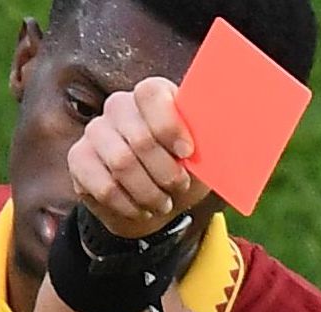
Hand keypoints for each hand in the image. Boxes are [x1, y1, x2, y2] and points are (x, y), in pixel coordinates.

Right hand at [68, 77, 211, 239]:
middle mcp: (120, 107)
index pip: (151, 94)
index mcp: (153, 95)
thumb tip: (241, 127)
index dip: (169, 124)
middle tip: (178, 188)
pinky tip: (140, 209)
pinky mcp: (78, 158)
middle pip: (139, 137)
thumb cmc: (184, 172)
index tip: (188, 152)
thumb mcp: (208, 157)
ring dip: (148, 191)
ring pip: (121, 164)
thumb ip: (219, 139)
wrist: (153, 204)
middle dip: (165, 171)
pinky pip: (102, 185)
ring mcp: (96, 131)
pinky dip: (127, 204)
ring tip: (161, 203)